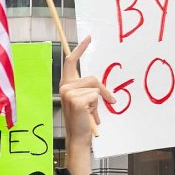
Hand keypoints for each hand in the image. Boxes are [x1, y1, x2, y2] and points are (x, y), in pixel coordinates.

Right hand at [59, 37, 115, 174]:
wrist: (78, 137)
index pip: (71, 62)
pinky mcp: (75, 99)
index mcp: (66, 85)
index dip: (80, 49)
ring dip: (99, 101)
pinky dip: (97, 106)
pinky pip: (96, 96)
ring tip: (93, 112)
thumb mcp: (85, 101)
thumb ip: (89, 91)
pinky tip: (90, 115)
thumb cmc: (82, 120)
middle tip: (110, 101)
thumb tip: (102, 89)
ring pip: (95, 87)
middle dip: (103, 91)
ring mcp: (68, 92)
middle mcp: (64, 87)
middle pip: (92, 78)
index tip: (89, 38)